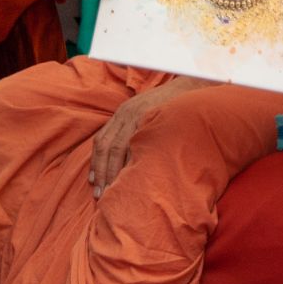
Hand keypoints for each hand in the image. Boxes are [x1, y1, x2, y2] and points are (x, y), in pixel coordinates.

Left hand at [89, 77, 215, 194]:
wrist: (189, 88)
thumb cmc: (168, 105)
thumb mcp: (145, 112)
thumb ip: (133, 129)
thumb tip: (125, 158)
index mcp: (122, 113)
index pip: (101, 140)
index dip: (95, 163)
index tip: (93, 182)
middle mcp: (125, 114)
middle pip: (106, 146)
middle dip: (101, 172)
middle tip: (101, 194)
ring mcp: (137, 116)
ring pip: (118, 147)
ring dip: (113, 171)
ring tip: (113, 191)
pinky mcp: (150, 119)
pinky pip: (137, 144)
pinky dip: (131, 161)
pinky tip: (131, 176)